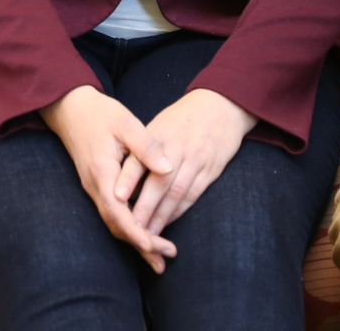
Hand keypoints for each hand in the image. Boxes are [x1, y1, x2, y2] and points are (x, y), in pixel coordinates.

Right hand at [40, 86, 176, 272]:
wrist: (70, 109)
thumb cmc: (100, 114)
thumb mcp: (126, 122)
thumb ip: (147, 146)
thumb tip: (168, 169)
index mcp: (102, 171)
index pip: (117, 210)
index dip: (135, 231)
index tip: (153, 246)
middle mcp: (94, 185)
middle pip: (115, 225)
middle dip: (140, 244)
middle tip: (165, 258)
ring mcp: (93, 188)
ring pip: (113, 223)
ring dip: (135, 240)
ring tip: (160, 256)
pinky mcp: (97, 187)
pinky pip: (112, 215)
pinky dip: (128, 228)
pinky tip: (144, 234)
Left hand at [119, 88, 253, 239]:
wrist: (222, 106)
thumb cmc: (184, 118)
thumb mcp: (161, 123)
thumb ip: (143, 148)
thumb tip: (123, 176)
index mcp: (159, 133)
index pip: (141, 157)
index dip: (129, 178)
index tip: (118, 196)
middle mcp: (178, 147)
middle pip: (160, 182)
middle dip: (145, 207)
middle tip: (131, 227)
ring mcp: (196, 159)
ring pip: (177, 193)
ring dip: (162, 216)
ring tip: (148, 233)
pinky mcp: (211, 169)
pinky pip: (193, 194)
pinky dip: (179, 210)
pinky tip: (168, 221)